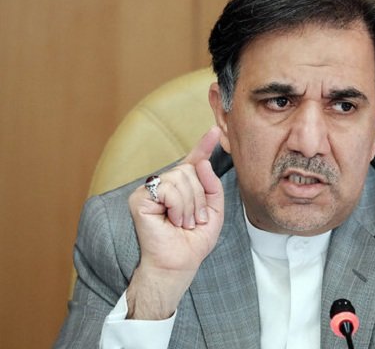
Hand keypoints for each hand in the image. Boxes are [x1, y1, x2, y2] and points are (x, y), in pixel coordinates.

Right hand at [126, 126, 224, 318]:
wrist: (179, 263)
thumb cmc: (193, 241)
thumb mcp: (214, 211)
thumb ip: (212, 186)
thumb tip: (202, 163)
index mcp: (182, 187)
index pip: (193, 162)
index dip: (204, 145)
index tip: (215, 131)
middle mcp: (165, 185)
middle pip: (190, 171)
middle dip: (200, 198)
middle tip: (193, 220)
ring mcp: (151, 189)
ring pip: (181, 178)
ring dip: (190, 206)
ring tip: (182, 223)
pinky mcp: (140, 198)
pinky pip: (169, 189)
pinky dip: (178, 207)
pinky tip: (172, 220)